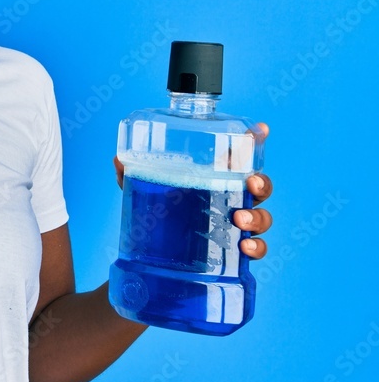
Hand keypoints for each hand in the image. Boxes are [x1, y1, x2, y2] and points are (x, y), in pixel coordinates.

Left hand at [113, 121, 272, 259]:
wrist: (154, 250)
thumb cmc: (159, 209)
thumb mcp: (144, 188)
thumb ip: (132, 173)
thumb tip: (118, 160)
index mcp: (216, 176)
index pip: (239, 156)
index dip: (254, 141)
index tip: (260, 131)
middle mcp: (231, 198)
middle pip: (259, 185)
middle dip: (261, 182)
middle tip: (250, 183)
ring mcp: (236, 224)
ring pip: (262, 217)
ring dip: (258, 217)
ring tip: (240, 219)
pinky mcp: (234, 250)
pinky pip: (256, 250)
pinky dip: (258, 249)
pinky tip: (245, 248)